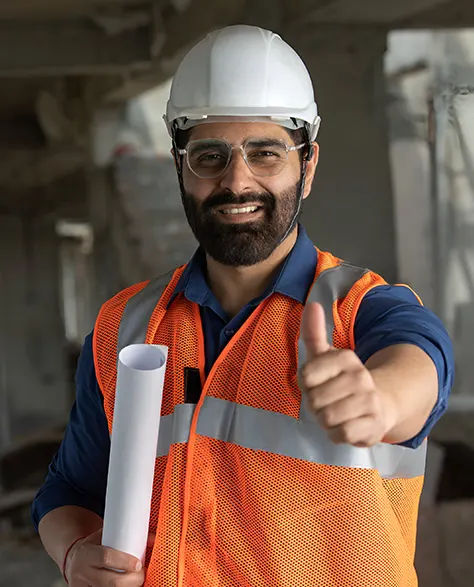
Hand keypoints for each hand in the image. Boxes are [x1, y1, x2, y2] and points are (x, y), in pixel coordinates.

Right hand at [64, 529, 145, 586]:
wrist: (73, 560)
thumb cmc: (95, 545)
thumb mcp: (105, 536)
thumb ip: (126, 535)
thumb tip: (154, 538)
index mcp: (87, 553)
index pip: (106, 557)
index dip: (124, 562)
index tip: (138, 564)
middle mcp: (82, 572)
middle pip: (111, 581)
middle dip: (131, 580)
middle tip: (141, 575)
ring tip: (135, 581)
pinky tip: (127, 586)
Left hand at [299, 302, 396, 446]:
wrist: (378, 407)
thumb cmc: (341, 381)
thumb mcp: (325, 356)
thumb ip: (314, 332)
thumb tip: (312, 304)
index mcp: (346, 358)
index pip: (306, 375)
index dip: (306, 385)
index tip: (317, 383)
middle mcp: (360, 377)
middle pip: (315, 399)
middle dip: (315, 406)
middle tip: (326, 402)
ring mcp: (369, 401)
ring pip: (327, 417)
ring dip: (325, 421)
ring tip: (335, 414)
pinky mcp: (374, 426)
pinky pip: (341, 434)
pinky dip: (336, 434)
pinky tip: (344, 427)